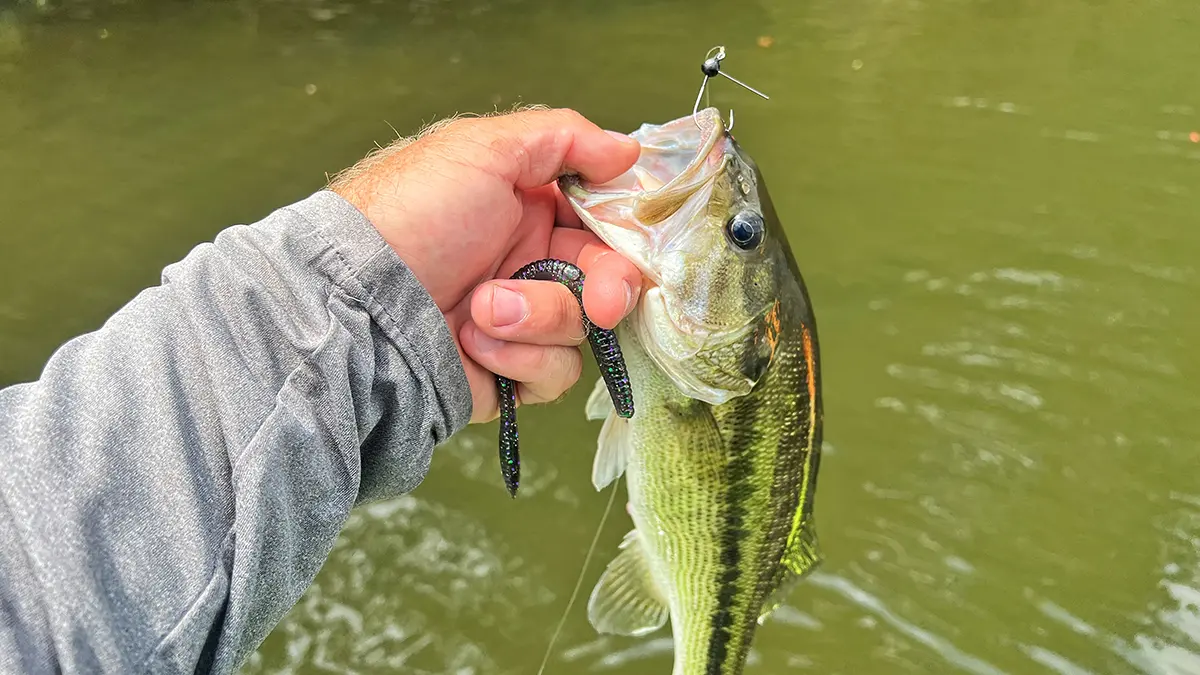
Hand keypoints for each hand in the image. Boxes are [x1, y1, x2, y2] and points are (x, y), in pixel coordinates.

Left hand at [331, 107, 642, 422]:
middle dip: (607, 288)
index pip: (601, 221)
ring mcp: (518, 321)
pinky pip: (553, 373)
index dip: (623, 234)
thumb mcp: (483, 149)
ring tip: (481, 310)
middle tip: (602, 304)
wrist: (355, 303)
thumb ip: (563, 138)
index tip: (629, 243)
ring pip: (580, 328)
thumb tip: (627, 151)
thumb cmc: (413, 215)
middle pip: (606, 278)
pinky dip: (518, 358)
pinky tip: (472, 342)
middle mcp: (526, 262)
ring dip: (538, 318)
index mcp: (525, 207)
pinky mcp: (508, 372)